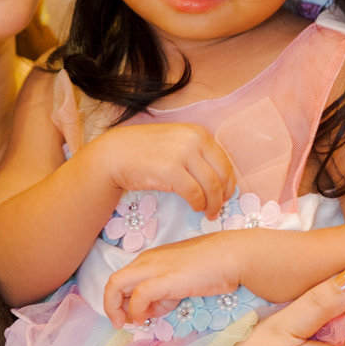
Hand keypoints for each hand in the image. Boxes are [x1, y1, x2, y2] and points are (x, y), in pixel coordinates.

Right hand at [97, 121, 234, 221]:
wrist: (115, 153)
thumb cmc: (145, 151)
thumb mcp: (176, 143)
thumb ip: (197, 154)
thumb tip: (218, 178)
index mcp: (198, 133)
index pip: (224, 160)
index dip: (228, 181)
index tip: (226, 194)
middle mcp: (194, 140)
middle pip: (222, 174)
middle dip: (224, 195)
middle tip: (219, 207)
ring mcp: (183, 154)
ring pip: (211, 185)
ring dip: (213, 203)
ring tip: (208, 212)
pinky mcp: (171, 171)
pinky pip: (194, 193)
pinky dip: (198, 204)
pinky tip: (195, 207)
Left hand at [104, 233, 243, 326]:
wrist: (233, 256)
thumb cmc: (213, 266)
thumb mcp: (181, 280)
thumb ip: (164, 293)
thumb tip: (152, 309)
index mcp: (151, 259)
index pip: (124, 279)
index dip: (122, 300)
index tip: (134, 315)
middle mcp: (147, 260)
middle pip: (113, 282)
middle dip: (112, 305)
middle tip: (122, 323)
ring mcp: (153, 268)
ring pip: (115, 285)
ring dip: (115, 308)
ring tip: (130, 323)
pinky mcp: (163, 279)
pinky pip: (138, 297)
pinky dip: (136, 311)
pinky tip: (145, 319)